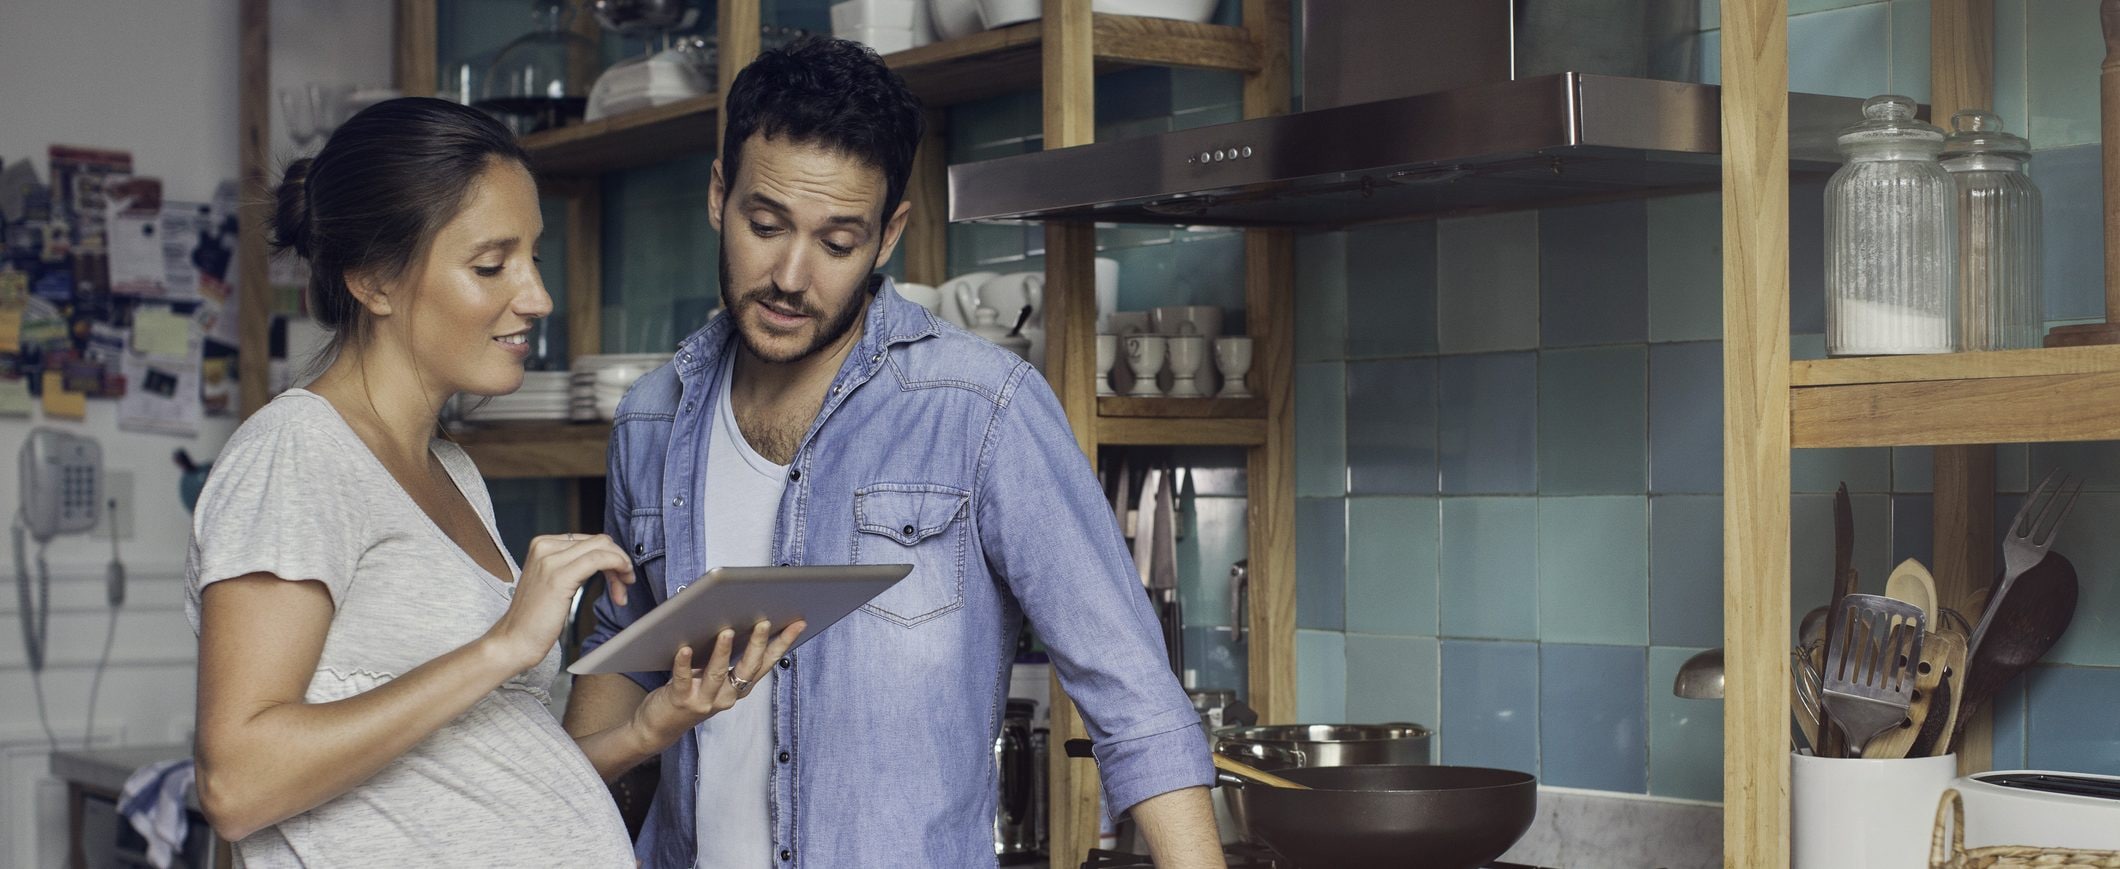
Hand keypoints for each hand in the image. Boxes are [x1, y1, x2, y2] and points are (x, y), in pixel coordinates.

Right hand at [483, 533, 634, 670]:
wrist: (513, 641)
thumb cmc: (535, 619)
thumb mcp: (553, 582)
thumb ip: (571, 565)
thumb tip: (602, 558)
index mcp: (542, 544)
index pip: (590, 539)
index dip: (610, 556)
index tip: (618, 578)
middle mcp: (544, 546)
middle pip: (599, 541)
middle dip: (619, 560)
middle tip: (625, 583)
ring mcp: (550, 560)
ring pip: (602, 547)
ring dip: (621, 565)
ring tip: (623, 589)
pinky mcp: (559, 576)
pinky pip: (599, 559)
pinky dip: (617, 566)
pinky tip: (622, 584)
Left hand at [631, 619, 805, 747]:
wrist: (659, 727)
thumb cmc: (689, 693)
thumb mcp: (714, 678)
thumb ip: (725, 657)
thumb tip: (737, 621)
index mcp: (739, 687)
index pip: (766, 663)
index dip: (783, 644)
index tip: (798, 624)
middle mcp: (727, 696)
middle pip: (747, 668)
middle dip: (757, 644)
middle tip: (764, 621)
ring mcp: (705, 700)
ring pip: (718, 674)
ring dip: (723, 652)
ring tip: (726, 631)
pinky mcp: (681, 700)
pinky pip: (684, 679)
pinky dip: (684, 663)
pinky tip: (684, 648)